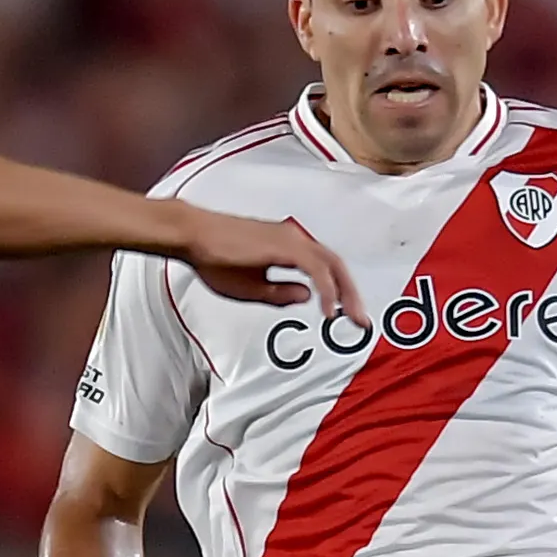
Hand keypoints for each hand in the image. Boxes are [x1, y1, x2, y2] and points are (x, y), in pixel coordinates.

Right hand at [168, 208, 358, 318]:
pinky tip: (329, 310)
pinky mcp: (284, 245)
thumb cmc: (213, 257)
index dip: (340, 291)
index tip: (346, 314)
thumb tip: (307, 297)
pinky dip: (327, 290)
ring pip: (332, 265)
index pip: (324, 268)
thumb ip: (280, 294)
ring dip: (346, 293)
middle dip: (352, 294)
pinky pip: (316, 269)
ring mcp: (290, 240)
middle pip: (336, 266)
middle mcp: (293, 239)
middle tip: (362, 321)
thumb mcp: (251, 287)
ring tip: (353, 317)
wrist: (194, 236)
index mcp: (287, 246)